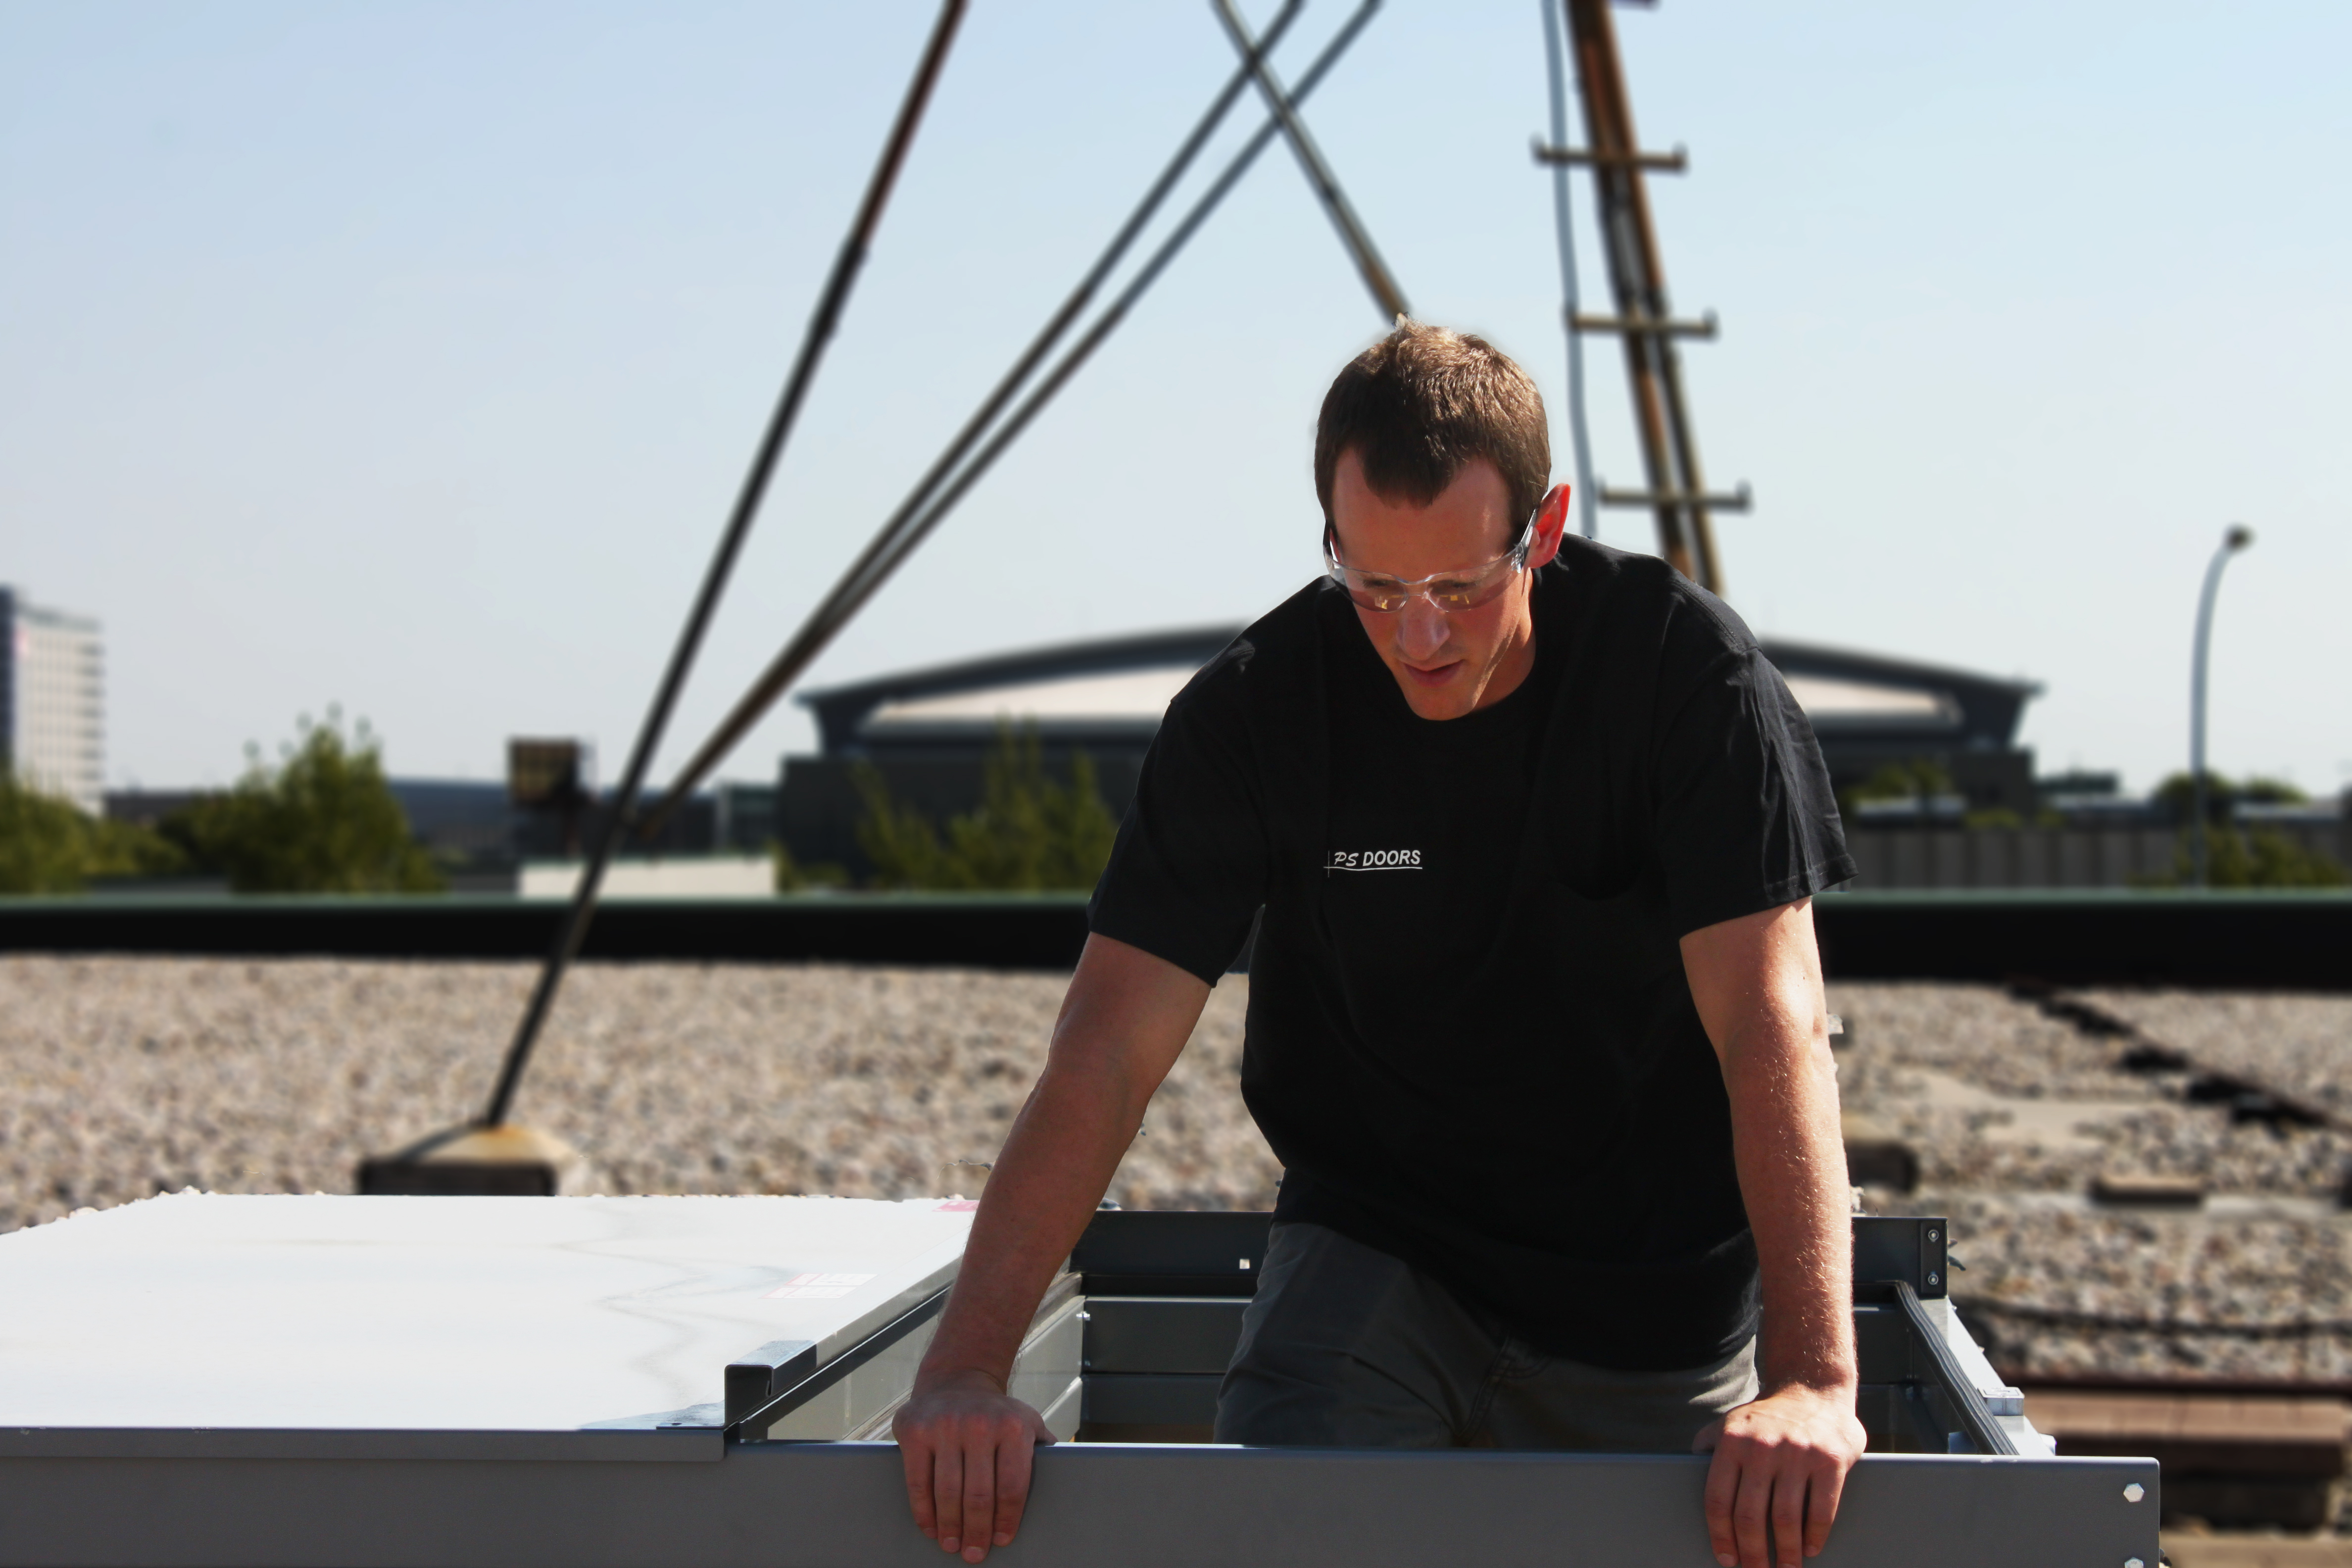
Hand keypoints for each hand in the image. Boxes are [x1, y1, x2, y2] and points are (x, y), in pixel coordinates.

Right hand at [893, 1369, 1055, 1563]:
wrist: (956, 1379)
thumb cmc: (996, 1414)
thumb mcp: (1027, 1421)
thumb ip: (1043, 1449)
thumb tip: (1069, 1478)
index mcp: (1013, 1426)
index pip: (1012, 1486)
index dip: (1006, 1520)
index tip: (1002, 1540)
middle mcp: (978, 1424)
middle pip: (978, 1495)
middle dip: (977, 1532)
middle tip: (975, 1554)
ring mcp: (944, 1426)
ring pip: (947, 1493)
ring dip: (950, 1527)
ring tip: (952, 1545)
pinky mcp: (914, 1431)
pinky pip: (918, 1482)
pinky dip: (924, 1512)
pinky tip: (931, 1527)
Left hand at [1693, 1384, 1865, 1567]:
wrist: (1813, 1388)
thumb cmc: (1766, 1416)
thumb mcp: (1730, 1422)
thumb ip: (1708, 1445)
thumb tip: (1685, 1469)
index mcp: (1732, 1441)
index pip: (1717, 1500)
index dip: (1720, 1536)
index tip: (1726, 1560)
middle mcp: (1762, 1447)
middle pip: (1750, 1516)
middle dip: (1752, 1555)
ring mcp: (1797, 1454)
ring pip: (1786, 1519)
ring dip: (1786, 1553)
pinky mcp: (1829, 1460)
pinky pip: (1821, 1510)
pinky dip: (1815, 1536)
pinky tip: (1810, 1549)